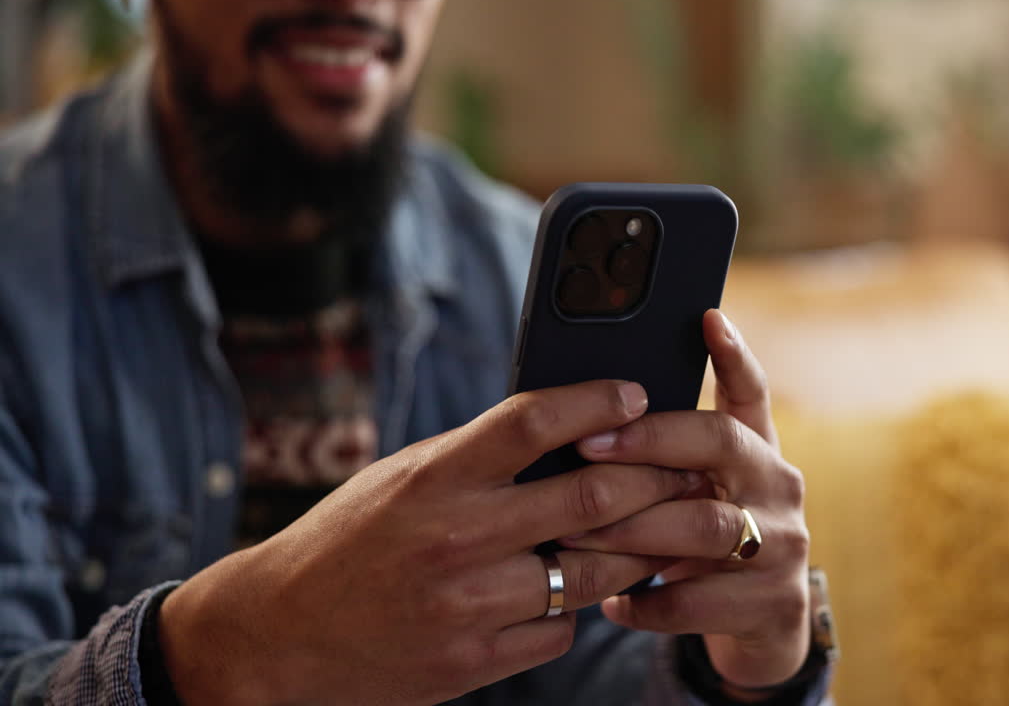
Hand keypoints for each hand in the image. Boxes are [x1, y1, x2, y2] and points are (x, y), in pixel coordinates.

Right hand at [158, 380, 698, 705]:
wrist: (281, 635)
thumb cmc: (348, 541)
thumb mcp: (401, 479)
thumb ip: (476, 459)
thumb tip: (561, 430)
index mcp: (434, 478)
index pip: (531, 421)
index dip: (596, 400)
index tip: (636, 391)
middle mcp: (456, 537)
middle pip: (588, 498)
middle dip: (652, 478)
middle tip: (683, 465)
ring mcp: (469, 605)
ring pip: (591, 571)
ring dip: (636, 548)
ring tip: (660, 527)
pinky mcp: (476, 661)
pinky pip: (559, 629)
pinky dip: (577, 607)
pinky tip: (579, 588)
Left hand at [562, 310, 811, 692]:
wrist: (761, 628)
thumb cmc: (703, 547)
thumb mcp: (696, 494)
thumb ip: (664, 459)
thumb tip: (581, 420)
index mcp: (756, 451)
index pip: (751, 392)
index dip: (733, 355)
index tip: (707, 318)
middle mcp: (780, 486)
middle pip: (720, 444)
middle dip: (649, 442)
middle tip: (585, 447)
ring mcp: (784, 545)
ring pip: (708, 526)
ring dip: (634, 529)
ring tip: (576, 535)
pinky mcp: (775, 604)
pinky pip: (699, 601)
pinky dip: (648, 603)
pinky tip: (611, 604)